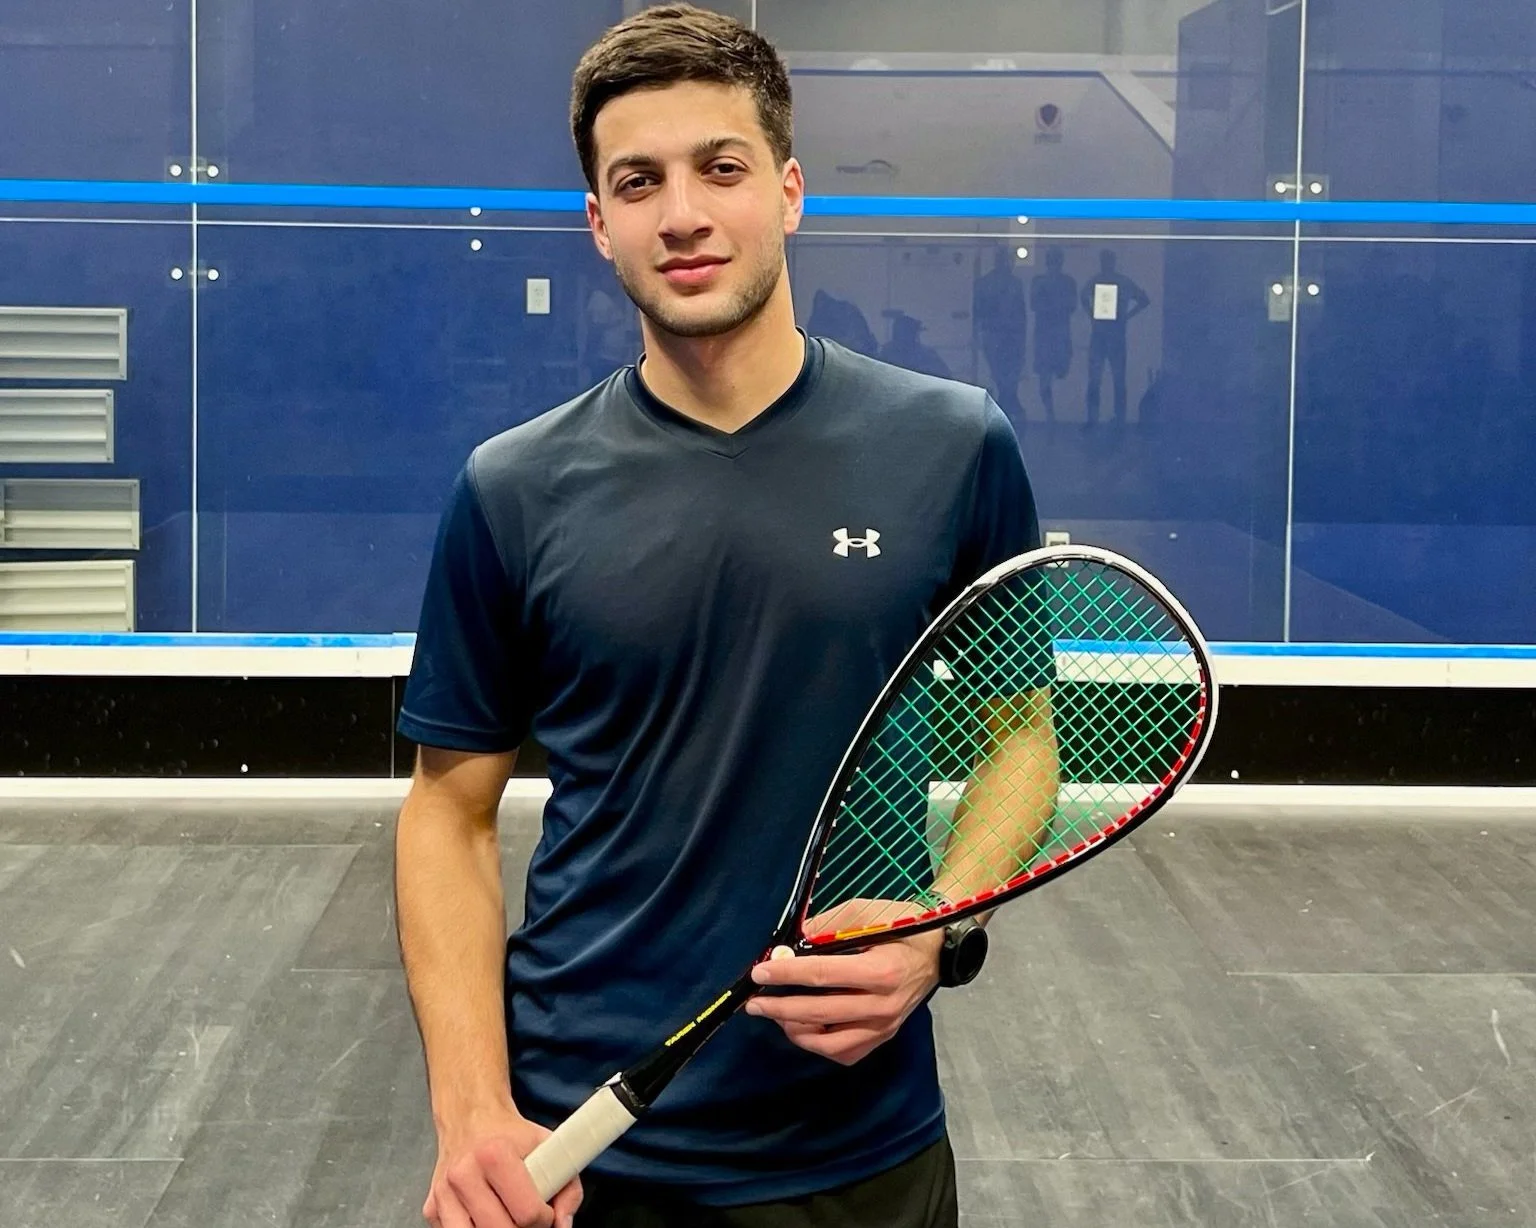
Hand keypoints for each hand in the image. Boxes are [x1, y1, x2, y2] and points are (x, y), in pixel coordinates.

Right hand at [425, 1104, 581, 1227]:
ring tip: (508, 1218)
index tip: (546, 1211)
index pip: (527, 1214)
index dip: (545, 1219)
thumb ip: (568, 1188)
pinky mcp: (431, 1208)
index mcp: (494, 1155)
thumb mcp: (549, 1147)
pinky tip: (485, 1215)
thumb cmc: (512, 1136)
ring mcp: (443, 1193)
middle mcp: (463, 1174)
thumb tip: (563, 1226)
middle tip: (528, 1218)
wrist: (471, 1118)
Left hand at [745, 900, 942, 1065]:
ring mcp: (885, 1027)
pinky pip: (845, 1053)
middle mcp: (883, 1005)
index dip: (786, 973)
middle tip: (755, 1003)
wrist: (936, 950)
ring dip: (797, 1031)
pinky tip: (804, 1028)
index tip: (759, 972)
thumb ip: (825, 928)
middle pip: (820, 1013)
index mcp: (880, 971)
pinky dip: (819, 1044)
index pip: (821, 975)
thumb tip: (786, 948)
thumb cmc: (900, 925)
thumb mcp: (864, 912)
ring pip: (830, 1044)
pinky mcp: (883, 1037)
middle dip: (780, 1008)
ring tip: (777, 1016)